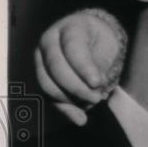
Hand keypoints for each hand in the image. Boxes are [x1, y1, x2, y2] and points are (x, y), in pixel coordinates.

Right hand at [34, 8, 126, 125]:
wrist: (89, 38)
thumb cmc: (100, 40)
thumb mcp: (107, 46)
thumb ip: (100, 64)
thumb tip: (94, 88)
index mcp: (69, 28)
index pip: (73, 48)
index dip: (84, 68)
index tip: (98, 83)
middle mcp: (49, 41)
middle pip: (56, 68)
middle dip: (77, 87)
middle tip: (97, 97)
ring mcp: (40, 59)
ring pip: (47, 83)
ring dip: (70, 99)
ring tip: (91, 104)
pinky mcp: (41, 76)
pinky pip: (48, 95)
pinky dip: (64, 108)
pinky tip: (80, 118)